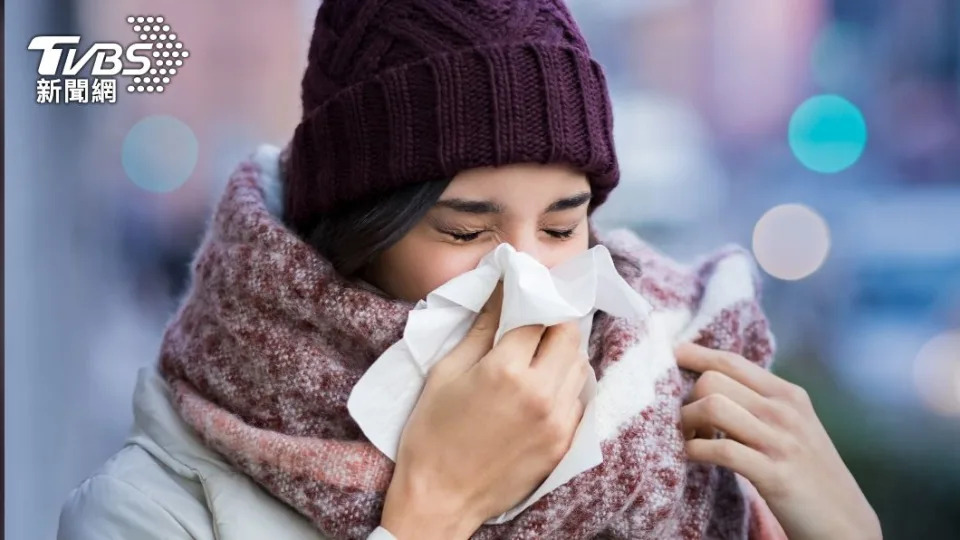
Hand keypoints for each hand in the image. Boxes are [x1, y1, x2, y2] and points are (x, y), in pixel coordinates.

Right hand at [381, 283, 590, 539]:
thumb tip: (500, 292)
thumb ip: (480, 330)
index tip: (523, 296)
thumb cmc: (432, 434)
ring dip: (563, 354)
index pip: (538, 316)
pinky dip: (565, 387)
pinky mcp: (563, 444)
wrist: (440, 499)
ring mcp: (557, 421)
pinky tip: (540, 390)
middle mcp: (541, 392)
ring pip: (580, 367)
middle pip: (569, 336)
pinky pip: (578, 400)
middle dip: (553, 323)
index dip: (531, 301)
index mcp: (506, 370)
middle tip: (532, 326)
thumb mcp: (446, 373)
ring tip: (536, 358)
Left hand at [675, 342, 881, 539]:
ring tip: (689, 439)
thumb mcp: (792, 426)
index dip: (696, 355)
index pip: (731, 361)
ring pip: (713, 406)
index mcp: (788, 395)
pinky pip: (721, 450)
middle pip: (713, 381)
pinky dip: (695, 450)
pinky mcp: (774, 475)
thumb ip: (760, 402)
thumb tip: (711, 380)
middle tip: (687, 423)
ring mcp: (781, 442)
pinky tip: (692, 456)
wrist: (846, 524)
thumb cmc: (809, 473)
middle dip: (687, 399)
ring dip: (687, 423)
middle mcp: (785, 411)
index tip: (672, 355)